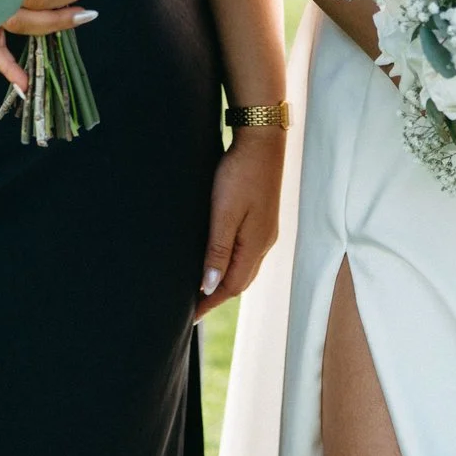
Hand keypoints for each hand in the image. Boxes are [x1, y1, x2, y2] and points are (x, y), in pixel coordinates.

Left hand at [197, 126, 284, 315]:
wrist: (261, 138)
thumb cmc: (240, 173)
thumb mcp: (224, 213)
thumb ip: (218, 251)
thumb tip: (209, 287)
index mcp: (256, 244)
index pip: (233, 287)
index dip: (210, 302)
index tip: (189, 316)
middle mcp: (265, 241)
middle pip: (241, 281)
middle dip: (218, 296)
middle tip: (192, 306)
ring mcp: (266, 229)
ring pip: (245, 267)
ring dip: (225, 280)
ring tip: (202, 287)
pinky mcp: (262, 217)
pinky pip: (247, 252)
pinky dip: (232, 263)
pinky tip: (219, 258)